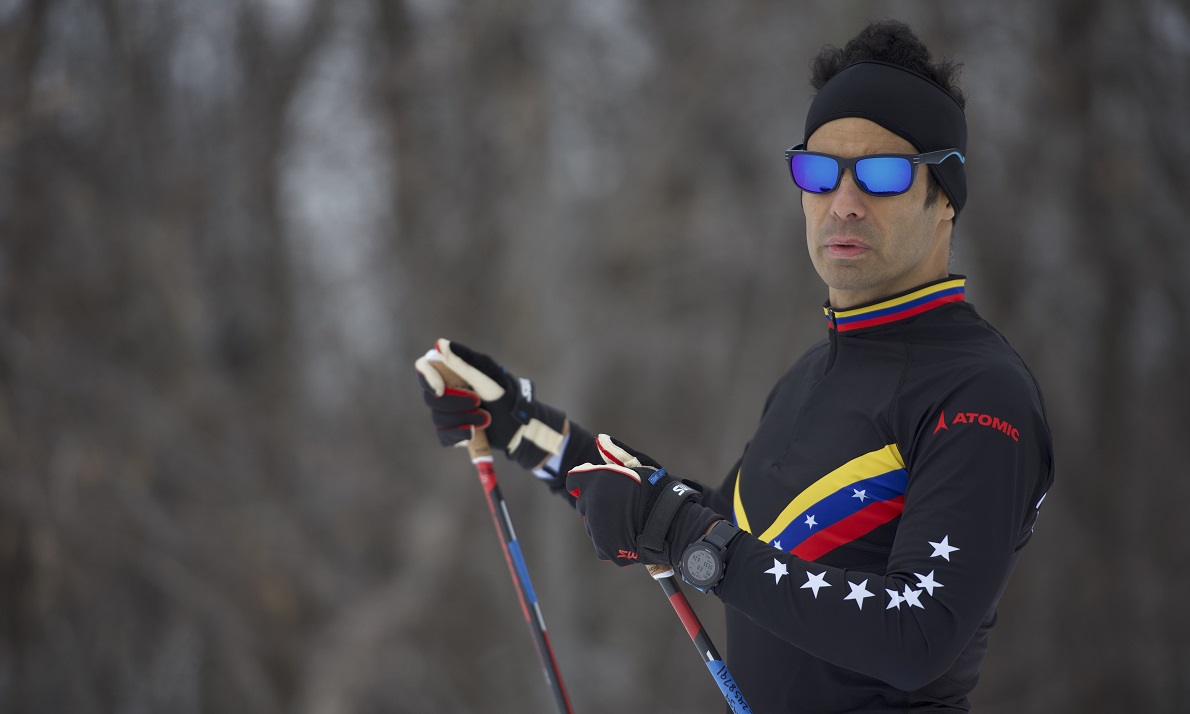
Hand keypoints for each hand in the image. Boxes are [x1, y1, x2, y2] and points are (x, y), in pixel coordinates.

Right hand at [415, 339, 567, 469]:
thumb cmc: (506, 393)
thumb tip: (439, 344)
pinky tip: (474, 433)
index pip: (423, 368)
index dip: (427, 378)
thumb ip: (463, 362)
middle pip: (431, 397)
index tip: (441, 390)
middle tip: (478, 403)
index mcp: (452, 371)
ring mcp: (448, 411)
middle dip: (456, 404)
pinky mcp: (452, 431)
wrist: (520, 423)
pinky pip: (444, 436)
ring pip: (438, 418)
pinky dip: (459, 435)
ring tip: (486, 419)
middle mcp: (446, 390)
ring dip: (463, 420)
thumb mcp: (487, 376)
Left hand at [565, 435, 702, 565]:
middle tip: (621, 504)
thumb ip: (615, 453)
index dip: (585, 482)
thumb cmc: (658, 490)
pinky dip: (611, 541)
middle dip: (597, 503)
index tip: (599, 485)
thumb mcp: (638, 465)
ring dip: (603, 522)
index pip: (574, 481)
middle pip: (584, 504)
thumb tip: (600, 439)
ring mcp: (595, 527)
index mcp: (596, 481)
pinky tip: (628, 535)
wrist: (671, 523)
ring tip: (628, 521)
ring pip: (592, 525)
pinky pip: (601, 543)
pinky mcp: (603, 547)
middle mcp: (591, 503)